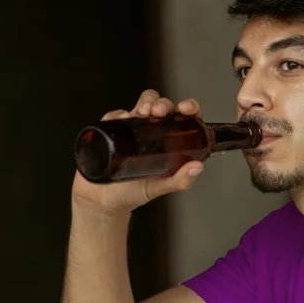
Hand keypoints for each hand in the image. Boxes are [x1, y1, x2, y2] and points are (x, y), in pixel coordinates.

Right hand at [71, 89, 205, 213]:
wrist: (105, 200)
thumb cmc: (134, 192)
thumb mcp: (160, 187)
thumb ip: (180, 180)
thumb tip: (197, 167)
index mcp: (169, 141)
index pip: (183, 117)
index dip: (189, 107)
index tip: (186, 108)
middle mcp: (152, 130)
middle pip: (162, 105)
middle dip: (163, 104)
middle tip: (160, 113)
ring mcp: (133, 128)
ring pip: (142, 103)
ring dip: (146, 102)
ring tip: (145, 112)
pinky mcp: (112, 129)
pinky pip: (116, 115)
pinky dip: (120, 114)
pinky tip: (123, 120)